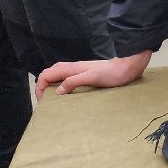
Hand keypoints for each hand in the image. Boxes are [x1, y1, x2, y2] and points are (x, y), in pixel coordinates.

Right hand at [36, 51, 152, 98]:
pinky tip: (66, 93)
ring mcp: (79, 70)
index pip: (47, 74)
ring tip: (52, 98)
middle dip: (43, 85)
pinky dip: (61, 84)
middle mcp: (73, 67)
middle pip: (50, 73)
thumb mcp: (92, 78)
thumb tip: (58, 91)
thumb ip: (74, 81)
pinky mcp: (85, 73)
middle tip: (44, 100)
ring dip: (51, 85)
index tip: (41, 100)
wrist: (127, 68)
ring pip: (58, 75)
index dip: (40, 86)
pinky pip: (67, 77)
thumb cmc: (112, 73)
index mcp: (71, 68)